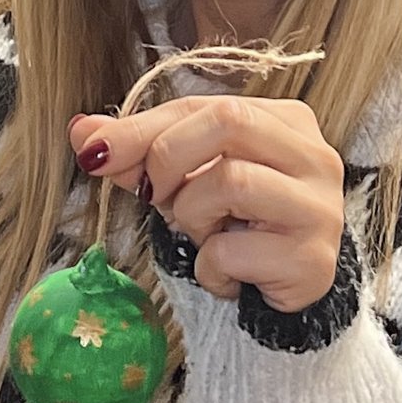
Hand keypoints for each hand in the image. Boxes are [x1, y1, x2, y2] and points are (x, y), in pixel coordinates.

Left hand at [69, 96, 347, 312]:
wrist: (280, 298)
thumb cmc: (233, 225)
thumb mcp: (182, 179)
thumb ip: (137, 151)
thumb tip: (81, 131)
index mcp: (285, 121)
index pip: (205, 104)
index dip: (143, 128)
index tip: (96, 154)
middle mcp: (314, 155)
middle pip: (229, 121)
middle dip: (171, 159)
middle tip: (157, 197)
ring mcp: (320, 208)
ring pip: (233, 181)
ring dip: (193, 217)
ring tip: (205, 236)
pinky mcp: (313, 260)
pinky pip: (235, 251)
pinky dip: (211, 268)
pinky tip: (227, 275)